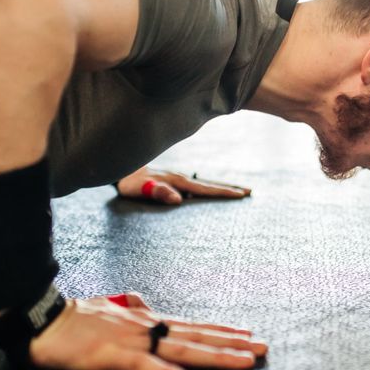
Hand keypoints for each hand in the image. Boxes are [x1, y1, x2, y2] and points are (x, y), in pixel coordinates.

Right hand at [28, 292, 267, 369]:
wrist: (41, 317)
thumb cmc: (72, 317)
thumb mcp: (108, 307)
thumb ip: (129, 307)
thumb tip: (144, 303)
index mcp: (143, 318)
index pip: (189, 324)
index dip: (219, 330)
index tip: (246, 333)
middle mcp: (144, 325)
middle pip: (195, 335)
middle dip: (232, 342)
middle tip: (264, 346)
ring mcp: (131, 340)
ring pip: (181, 348)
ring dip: (215, 355)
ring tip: (245, 360)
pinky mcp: (112, 356)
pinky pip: (146, 367)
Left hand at [114, 166, 250, 204]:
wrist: (119, 169)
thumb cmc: (128, 182)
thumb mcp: (138, 189)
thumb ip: (157, 192)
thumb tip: (179, 200)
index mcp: (176, 180)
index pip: (205, 188)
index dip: (223, 191)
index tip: (240, 194)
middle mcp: (180, 177)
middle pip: (210, 183)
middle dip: (229, 187)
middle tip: (250, 191)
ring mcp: (177, 178)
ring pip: (204, 183)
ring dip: (221, 187)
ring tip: (238, 191)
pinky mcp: (172, 181)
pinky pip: (195, 186)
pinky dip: (208, 188)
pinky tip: (210, 192)